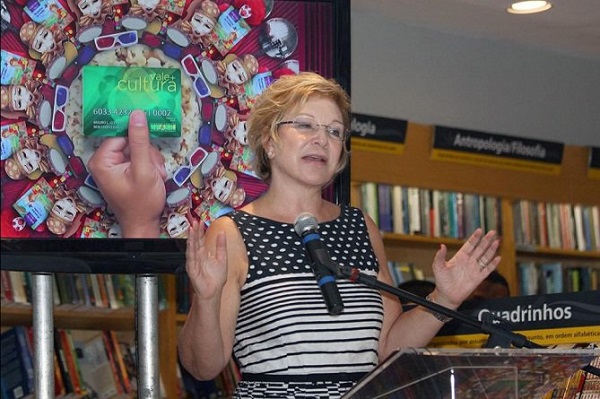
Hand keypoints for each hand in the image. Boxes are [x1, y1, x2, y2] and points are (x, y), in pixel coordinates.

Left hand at [87, 110, 166, 237]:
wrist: (145, 225)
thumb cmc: (142, 202)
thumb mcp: (144, 169)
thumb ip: (140, 141)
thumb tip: (137, 114)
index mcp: (101, 160)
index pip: (121, 135)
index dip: (138, 140)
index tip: (150, 146)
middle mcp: (104, 162)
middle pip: (131, 142)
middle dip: (147, 154)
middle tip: (154, 170)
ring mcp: (114, 167)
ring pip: (139, 150)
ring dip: (152, 161)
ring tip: (155, 176)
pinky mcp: (123, 172)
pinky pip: (139, 159)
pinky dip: (150, 167)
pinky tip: (154, 178)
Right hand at [186, 220, 227, 299]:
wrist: (213, 291)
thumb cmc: (216, 278)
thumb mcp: (222, 259)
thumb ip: (221, 246)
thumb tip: (222, 233)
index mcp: (204, 253)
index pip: (201, 239)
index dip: (201, 230)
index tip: (201, 221)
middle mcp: (198, 256)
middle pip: (196, 241)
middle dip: (195, 231)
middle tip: (195, 221)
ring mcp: (194, 261)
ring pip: (192, 247)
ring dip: (191, 237)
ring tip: (191, 228)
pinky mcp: (192, 268)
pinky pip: (191, 257)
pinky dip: (190, 249)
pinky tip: (190, 241)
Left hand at [430, 229, 500, 307]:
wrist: (447, 295)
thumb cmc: (441, 281)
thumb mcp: (438, 267)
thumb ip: (439, 257)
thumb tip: (441, 245)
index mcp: (460, 257)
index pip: (469, 245)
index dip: (474, 238)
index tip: (479, 230)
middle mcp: (469, 261)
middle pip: (480, 248)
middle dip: (486, 240)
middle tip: (492, 232)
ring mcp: (474, 269)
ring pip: (485, 257)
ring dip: (491, 250)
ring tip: (497, 241)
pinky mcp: (478, 278)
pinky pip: (488, 270)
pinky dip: (493, 264)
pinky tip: (498, 258)